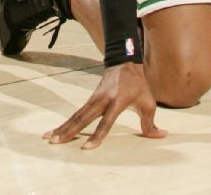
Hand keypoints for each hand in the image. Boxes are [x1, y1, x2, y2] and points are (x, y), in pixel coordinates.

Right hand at [44, 62, 166, 150]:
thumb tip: (161, 135)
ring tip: (49, 139)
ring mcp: (94, 98)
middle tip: (56, 142)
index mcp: (117, 101)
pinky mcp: (89, 99)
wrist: (125, 61)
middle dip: (70, 131)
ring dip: (62, 127)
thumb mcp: (148, 101)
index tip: (86, 148)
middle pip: (83, 118)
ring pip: (76, 115)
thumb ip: (151, 121)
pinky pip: (76, 113)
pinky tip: (55, 131)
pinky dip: (65, 123)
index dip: (97, 135)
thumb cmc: (137, 84)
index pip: (106, 121)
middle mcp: (102, 100)